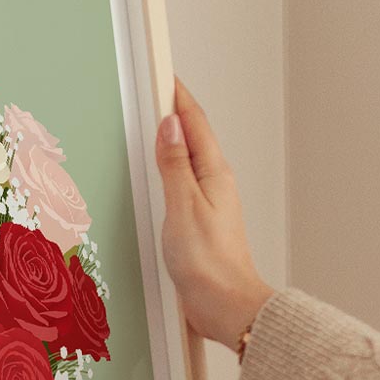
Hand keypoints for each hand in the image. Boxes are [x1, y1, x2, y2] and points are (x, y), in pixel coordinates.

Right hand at [155, 77, 275, 345]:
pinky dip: (169, 170)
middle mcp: (215, 184)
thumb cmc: (209, 263)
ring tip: (154, 123)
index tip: (162, 73)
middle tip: (155, 89)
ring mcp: (208, 204)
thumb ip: (174, 165)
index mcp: (214, 174)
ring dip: (171, 140)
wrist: (225, 306)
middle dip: (173, 111)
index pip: (194, 122)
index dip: (177, 95)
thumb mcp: (183, 207)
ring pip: (188, 160)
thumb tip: (169, 126)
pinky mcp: (200, 223)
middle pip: (192, 137)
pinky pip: (182, 184)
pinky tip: (159, 175)